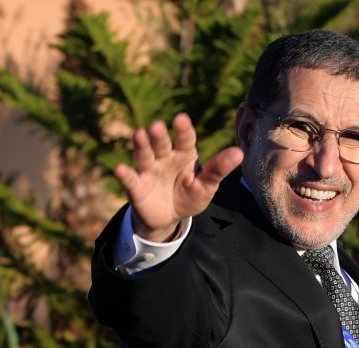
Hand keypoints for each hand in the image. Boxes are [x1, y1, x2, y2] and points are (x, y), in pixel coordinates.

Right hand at [113, 113, 242, 241]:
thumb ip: (219, 169)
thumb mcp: (206, 186)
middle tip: (157, 126)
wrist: (168, 217)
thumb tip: (239, 153)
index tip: (181, 119)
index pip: (185, 140)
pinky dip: (124, 174)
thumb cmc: (189, 196)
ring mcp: (148, 170)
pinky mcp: (136, 186)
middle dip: (159, 135)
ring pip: (144, 155)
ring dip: (141, 145)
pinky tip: (119, 169)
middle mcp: (164, 158)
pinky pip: (130, 179)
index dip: (183, 130)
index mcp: (184, 155)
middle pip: (161, 144)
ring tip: (139, 135)